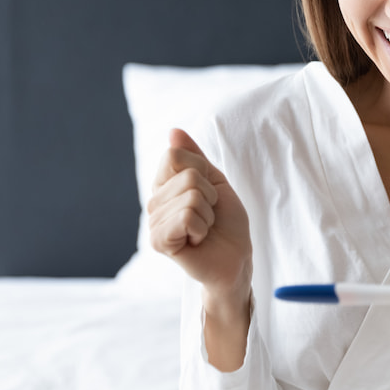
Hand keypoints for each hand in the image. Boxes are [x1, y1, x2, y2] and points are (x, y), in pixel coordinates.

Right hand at [147, 128, 251, 311]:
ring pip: (190, 197)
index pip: (173, 155)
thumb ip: (194, 157)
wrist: (235, 257)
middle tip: (208, 216)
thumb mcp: (215, 181)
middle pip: (187, 176)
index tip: (208, 192)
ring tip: (204, 229)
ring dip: (207, 214)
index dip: (201, 170)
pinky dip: (202, 227)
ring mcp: (154, 222)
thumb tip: (174, 131)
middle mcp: (154, 202)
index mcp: (164, 185)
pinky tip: (198, 240)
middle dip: (209, 196)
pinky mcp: (159, 241)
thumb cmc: (226, 222)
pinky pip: (186, 216)